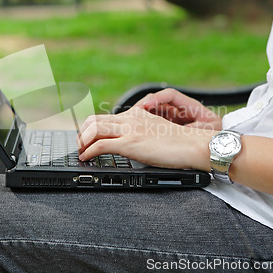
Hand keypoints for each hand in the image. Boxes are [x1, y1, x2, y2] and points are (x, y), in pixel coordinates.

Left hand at [77, 106, 215, 169]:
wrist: (193, 144)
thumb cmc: (180, 143)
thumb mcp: (157, 130)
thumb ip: (143, 131)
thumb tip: (135, 141)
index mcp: (137, 114)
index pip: (106, 116)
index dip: (91, 127)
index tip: (86, 138)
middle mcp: (130, 118)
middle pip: (94, 120)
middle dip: (81, 133)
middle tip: (80, 146)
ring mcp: (129, 130)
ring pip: (93, 129)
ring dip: (81, 141)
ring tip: (80, 152)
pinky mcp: (130, 143)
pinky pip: (100, 145)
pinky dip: (88, 151)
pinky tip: (86, 158)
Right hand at [135, 88, 222, 130]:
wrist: (218, 147)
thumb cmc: (214, 136)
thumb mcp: (207, 130)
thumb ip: (193, 129)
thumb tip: (180, 130)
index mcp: (190, 107)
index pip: (170, 95)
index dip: (158, 98)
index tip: (147, 106)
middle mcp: (179, 110)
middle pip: (159, 101)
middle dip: (146, 105)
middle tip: (135, 112)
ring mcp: (173, 119)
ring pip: (154, 112)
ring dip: (144, 115)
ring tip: (134, 121)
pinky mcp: (168, 128)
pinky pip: (154, 123)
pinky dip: (146, 125)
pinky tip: (140, 129)